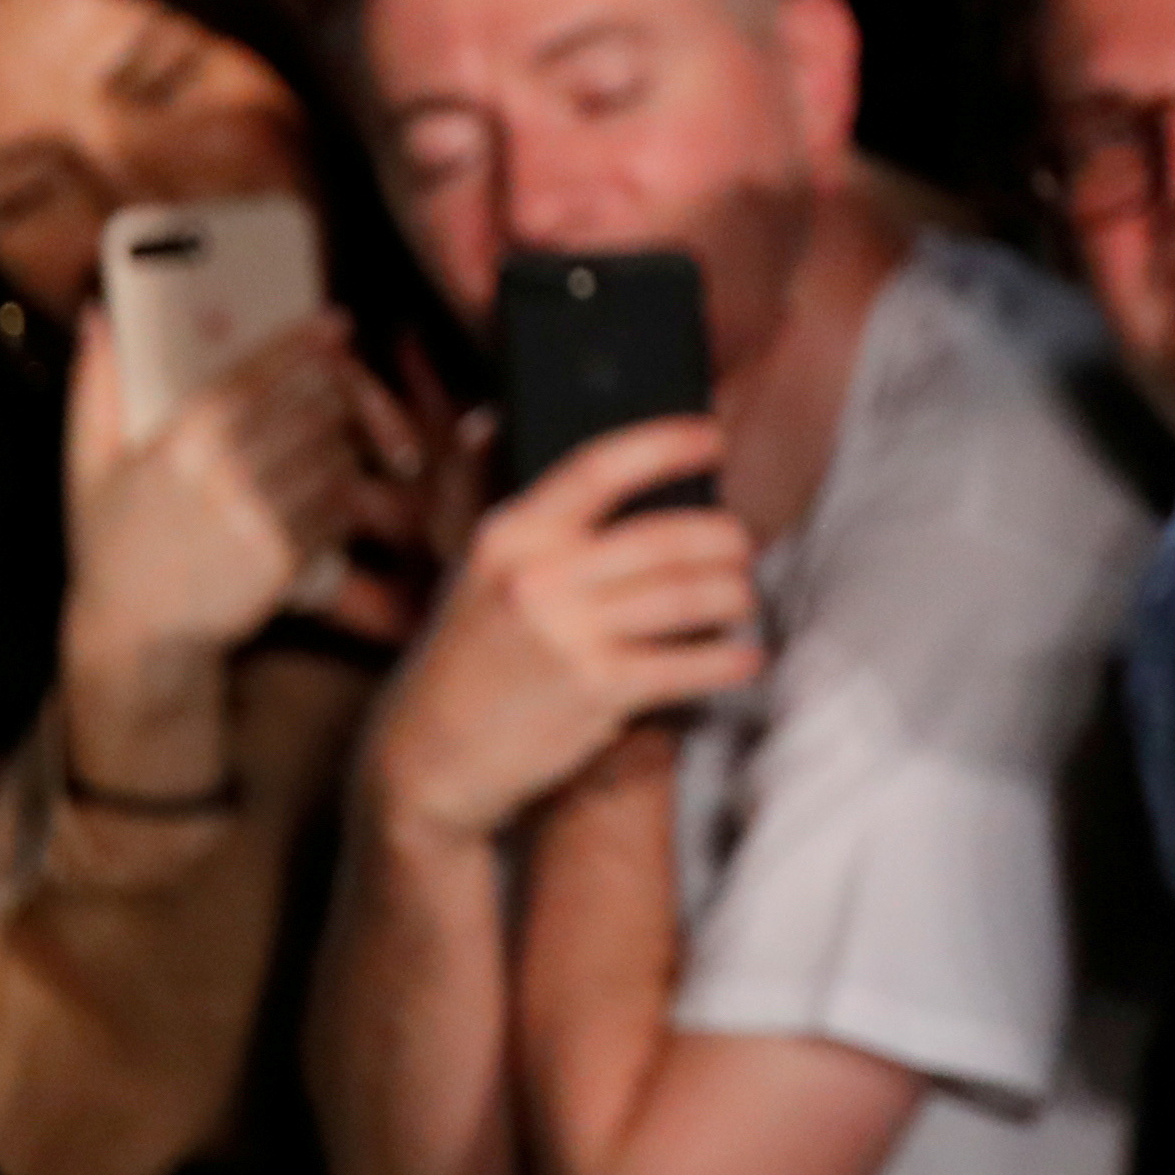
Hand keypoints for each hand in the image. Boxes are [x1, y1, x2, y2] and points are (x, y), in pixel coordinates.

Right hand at [62, 314, 410, 684]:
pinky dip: (342, 491)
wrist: (137, 636)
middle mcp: (228, 475)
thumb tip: (98, 315)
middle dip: (334, 386)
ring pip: (336, 453)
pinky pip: (341, 506)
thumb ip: (97, 386)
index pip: (261, 373)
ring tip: (326, 435)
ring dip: (342, 438)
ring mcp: (263, 520)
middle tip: (337, 379)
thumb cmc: (111, 542)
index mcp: (182, 441)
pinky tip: (324, 486)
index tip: (335, 321)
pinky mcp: (289, 560)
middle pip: (312, 406)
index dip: (305, 341)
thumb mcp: (88, 463)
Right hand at [370, 422, 758, 843]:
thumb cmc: (467, 653)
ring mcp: (567, 636)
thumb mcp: (473, 570)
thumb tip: (491, 417)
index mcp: (510, 535)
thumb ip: (499, 500)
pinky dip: (729, 660)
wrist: (428, 756)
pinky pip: (689, 664)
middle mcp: (538, 577)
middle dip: (723, 538)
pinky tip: (747, 658)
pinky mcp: (596, 691)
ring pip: (688, 595)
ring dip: (733, 595)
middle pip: (665, 537)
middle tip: (740, 545)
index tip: (712, 437)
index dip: (665, 444)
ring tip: (741, 597)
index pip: (599, 468)